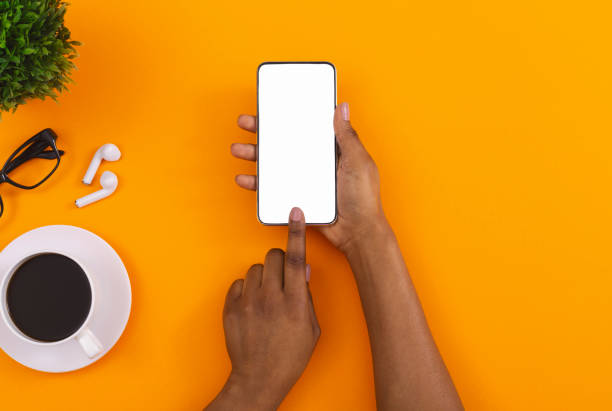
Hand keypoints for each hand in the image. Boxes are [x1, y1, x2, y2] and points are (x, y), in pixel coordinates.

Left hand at [206, 207, 319, 409]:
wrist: (258, 378)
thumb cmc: (290, 356)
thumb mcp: (311, 329)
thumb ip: (307, 296)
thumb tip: (302, 271)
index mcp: (294, 302)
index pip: (296, 259)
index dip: (297, 233)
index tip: (296, 213)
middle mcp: (270, 298)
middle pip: (274, 257)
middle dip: (280, 261)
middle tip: (282, 277)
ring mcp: (248, 303)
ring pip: (255, 269)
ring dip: (263, 277)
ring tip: (266, 297)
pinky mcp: (231, 308)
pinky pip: (239, 283)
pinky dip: (246, 290)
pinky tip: (252, 306)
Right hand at [231, 102, 387, 252]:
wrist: (357, 232)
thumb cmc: (364, 198)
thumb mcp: (358, 162)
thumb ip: (347, 136)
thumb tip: (341, 107)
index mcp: (331, 150)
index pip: (305, 127)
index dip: (288, 116)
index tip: (271, 107)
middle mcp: (315, 162)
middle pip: (284, 142)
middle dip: (262, 132)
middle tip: (245, 123)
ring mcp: (304, 180)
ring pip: (274, 164)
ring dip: (254, 155)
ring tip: (238, 149)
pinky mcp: (296, 197)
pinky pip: (273, 188)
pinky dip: (257, 184)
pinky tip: (245, 179)